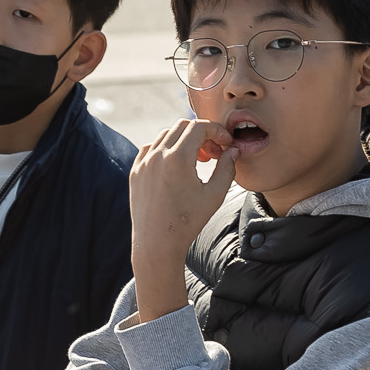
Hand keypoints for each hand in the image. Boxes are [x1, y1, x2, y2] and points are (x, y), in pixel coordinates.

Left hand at [128, 117, 236, 319]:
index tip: (226, 143)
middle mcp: (157, 155)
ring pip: (166, 135)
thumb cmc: (188, 222)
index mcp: (178, 158)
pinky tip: (177, 166)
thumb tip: (233, 151)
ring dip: (184, 140)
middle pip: (183, 126)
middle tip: (214, 152)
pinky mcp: (135, 171)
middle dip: (202, 133)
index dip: (217, 131)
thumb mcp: (215, 195)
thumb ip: (227, 168)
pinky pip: (151, 148)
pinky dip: (166, 149)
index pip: (199, 127)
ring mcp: (143, 162)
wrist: (156, 243)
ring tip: (198, 160)